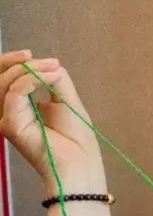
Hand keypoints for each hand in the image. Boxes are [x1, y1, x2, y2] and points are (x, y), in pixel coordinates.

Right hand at [0, 51, 104, 192]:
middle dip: (14, 61)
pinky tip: (49, 78)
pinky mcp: (11, 124)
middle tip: (33, 56)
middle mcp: (10, 112)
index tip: (30, 54)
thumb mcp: (67, 99)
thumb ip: (55, 79)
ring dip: (29, 69)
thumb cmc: (76, 138)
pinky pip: (13, 93)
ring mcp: (8, 118)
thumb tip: (49, 63)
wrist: (81, 162)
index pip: (5, 79)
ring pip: (4, 82)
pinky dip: (31, 80)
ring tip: (52, 71)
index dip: (12, 63)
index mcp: (22, 106)